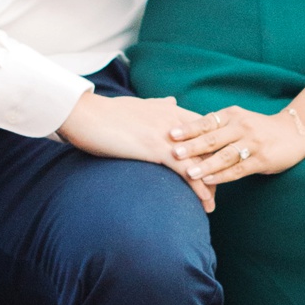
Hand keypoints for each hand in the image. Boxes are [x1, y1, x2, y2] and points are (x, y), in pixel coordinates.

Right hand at [61, 88, 217, 209]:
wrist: (86, 114)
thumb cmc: (107, 112)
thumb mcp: (139, 104)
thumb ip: (159, 105)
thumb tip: (172, 100)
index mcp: (171, 109)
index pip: (203, 131)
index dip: (211, 150)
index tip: (215, 166)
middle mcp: (175, 120)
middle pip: (207, 147)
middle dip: (215, 169)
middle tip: (218, 189)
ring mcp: (168, 135)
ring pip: (200, 161)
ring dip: (210, 184)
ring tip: (212, 204)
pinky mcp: (157, 149)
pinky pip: (186, 171)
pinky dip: (199, 188)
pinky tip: (205, 202)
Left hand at [168, 100, 304, 189]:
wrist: (294, 132)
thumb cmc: (258, 128)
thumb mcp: (238, 120)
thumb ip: (217, 127)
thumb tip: (184, 136)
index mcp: (232, 115)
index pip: (206, 122)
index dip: (188, 129)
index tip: (170, 134)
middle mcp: (242, 127)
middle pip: (213, 138)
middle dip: (191, 147)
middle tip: (173, 153)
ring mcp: (252, 143)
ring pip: (225, 155)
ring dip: (205, 164)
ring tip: (188, 172)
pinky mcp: (262, 159)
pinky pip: (238, 169)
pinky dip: (222, 175)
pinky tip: (209, 180)